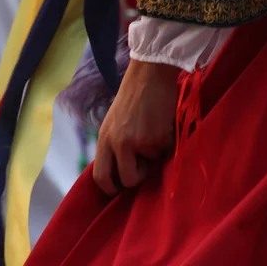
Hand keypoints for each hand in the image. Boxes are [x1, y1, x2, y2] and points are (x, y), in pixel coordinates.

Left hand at [93, 59, 180, 193]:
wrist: (149, 75)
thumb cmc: (132, 98)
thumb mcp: (114, 123)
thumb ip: (114, 145)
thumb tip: (119, 172)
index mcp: (104, 139)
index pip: (99, 175)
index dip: (109, 188)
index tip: (118, 190)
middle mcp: (118, 143)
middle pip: (127, 180)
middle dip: (137, 178)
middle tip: (143, 168)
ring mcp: (139, 142)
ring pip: (151, 166)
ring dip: (154, 155)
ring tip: (152, 131)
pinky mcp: (159, 139)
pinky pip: (165, 152)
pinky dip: (167, 143)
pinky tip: (162, 123)